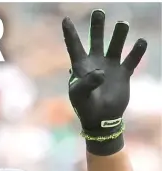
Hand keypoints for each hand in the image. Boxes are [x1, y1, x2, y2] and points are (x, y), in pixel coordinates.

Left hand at [62, 9, 146, 153]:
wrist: (101, 120)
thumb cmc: (85, 108)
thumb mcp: (80, 96)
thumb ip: (87, 83)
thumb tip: (101, 72)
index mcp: (81, 66)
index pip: (74, 47)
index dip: (70, 34)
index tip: (65, 19)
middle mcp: (96, 62)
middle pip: (96, 39)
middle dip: (97, 26)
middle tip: (98, 12)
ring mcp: (110, 66)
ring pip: (115, 45)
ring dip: (119, 34)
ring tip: (122, 24)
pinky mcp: (123, 74)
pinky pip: (131, 59)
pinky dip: (137, 51)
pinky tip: (141, 42)